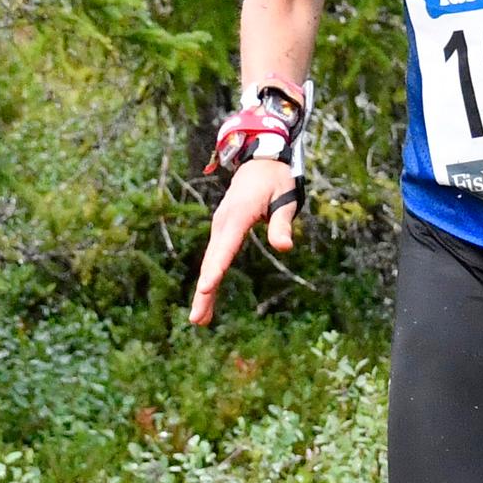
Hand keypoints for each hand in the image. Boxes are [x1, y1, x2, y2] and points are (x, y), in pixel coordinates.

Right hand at [189, 158, 300, 325]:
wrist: (259, 162)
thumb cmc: (275, 180)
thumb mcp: (285, 197)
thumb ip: (282, 223)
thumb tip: (284, 248)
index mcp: (238, 214)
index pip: (226, 246)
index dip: (216, 268)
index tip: (206, 287)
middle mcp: (223, 223)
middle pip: (211, 261)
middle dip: (204, 291)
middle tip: (197, 319)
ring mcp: (219, 228)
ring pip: (209, 263)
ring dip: (204, 292)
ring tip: (199, 321)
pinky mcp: (221, 232)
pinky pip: (213, 259)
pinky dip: (209, 280)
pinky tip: (207, 300)